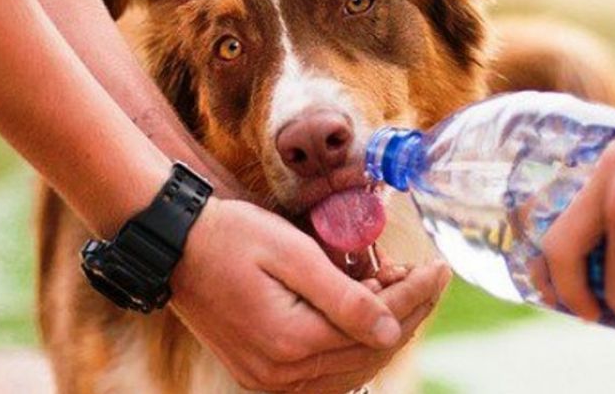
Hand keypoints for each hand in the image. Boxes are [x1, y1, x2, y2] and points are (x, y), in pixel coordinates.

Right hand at [171, 198, 448, 391]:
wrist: (174, 245)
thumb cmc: (231, 236)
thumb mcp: (290, 253)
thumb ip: (343, 297)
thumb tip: (391, 330)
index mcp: (291, 341)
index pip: (376, 325)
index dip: (414, 295)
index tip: (440, 267)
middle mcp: (281, 373)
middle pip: (368, 352)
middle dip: (406, 312)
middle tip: (424, 275)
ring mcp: (269, 378)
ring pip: (350, 367)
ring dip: (382, 331)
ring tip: (397, 289)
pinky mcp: (262, 372)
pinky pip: (324, 372)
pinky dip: (352, 346)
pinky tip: (363, 316)